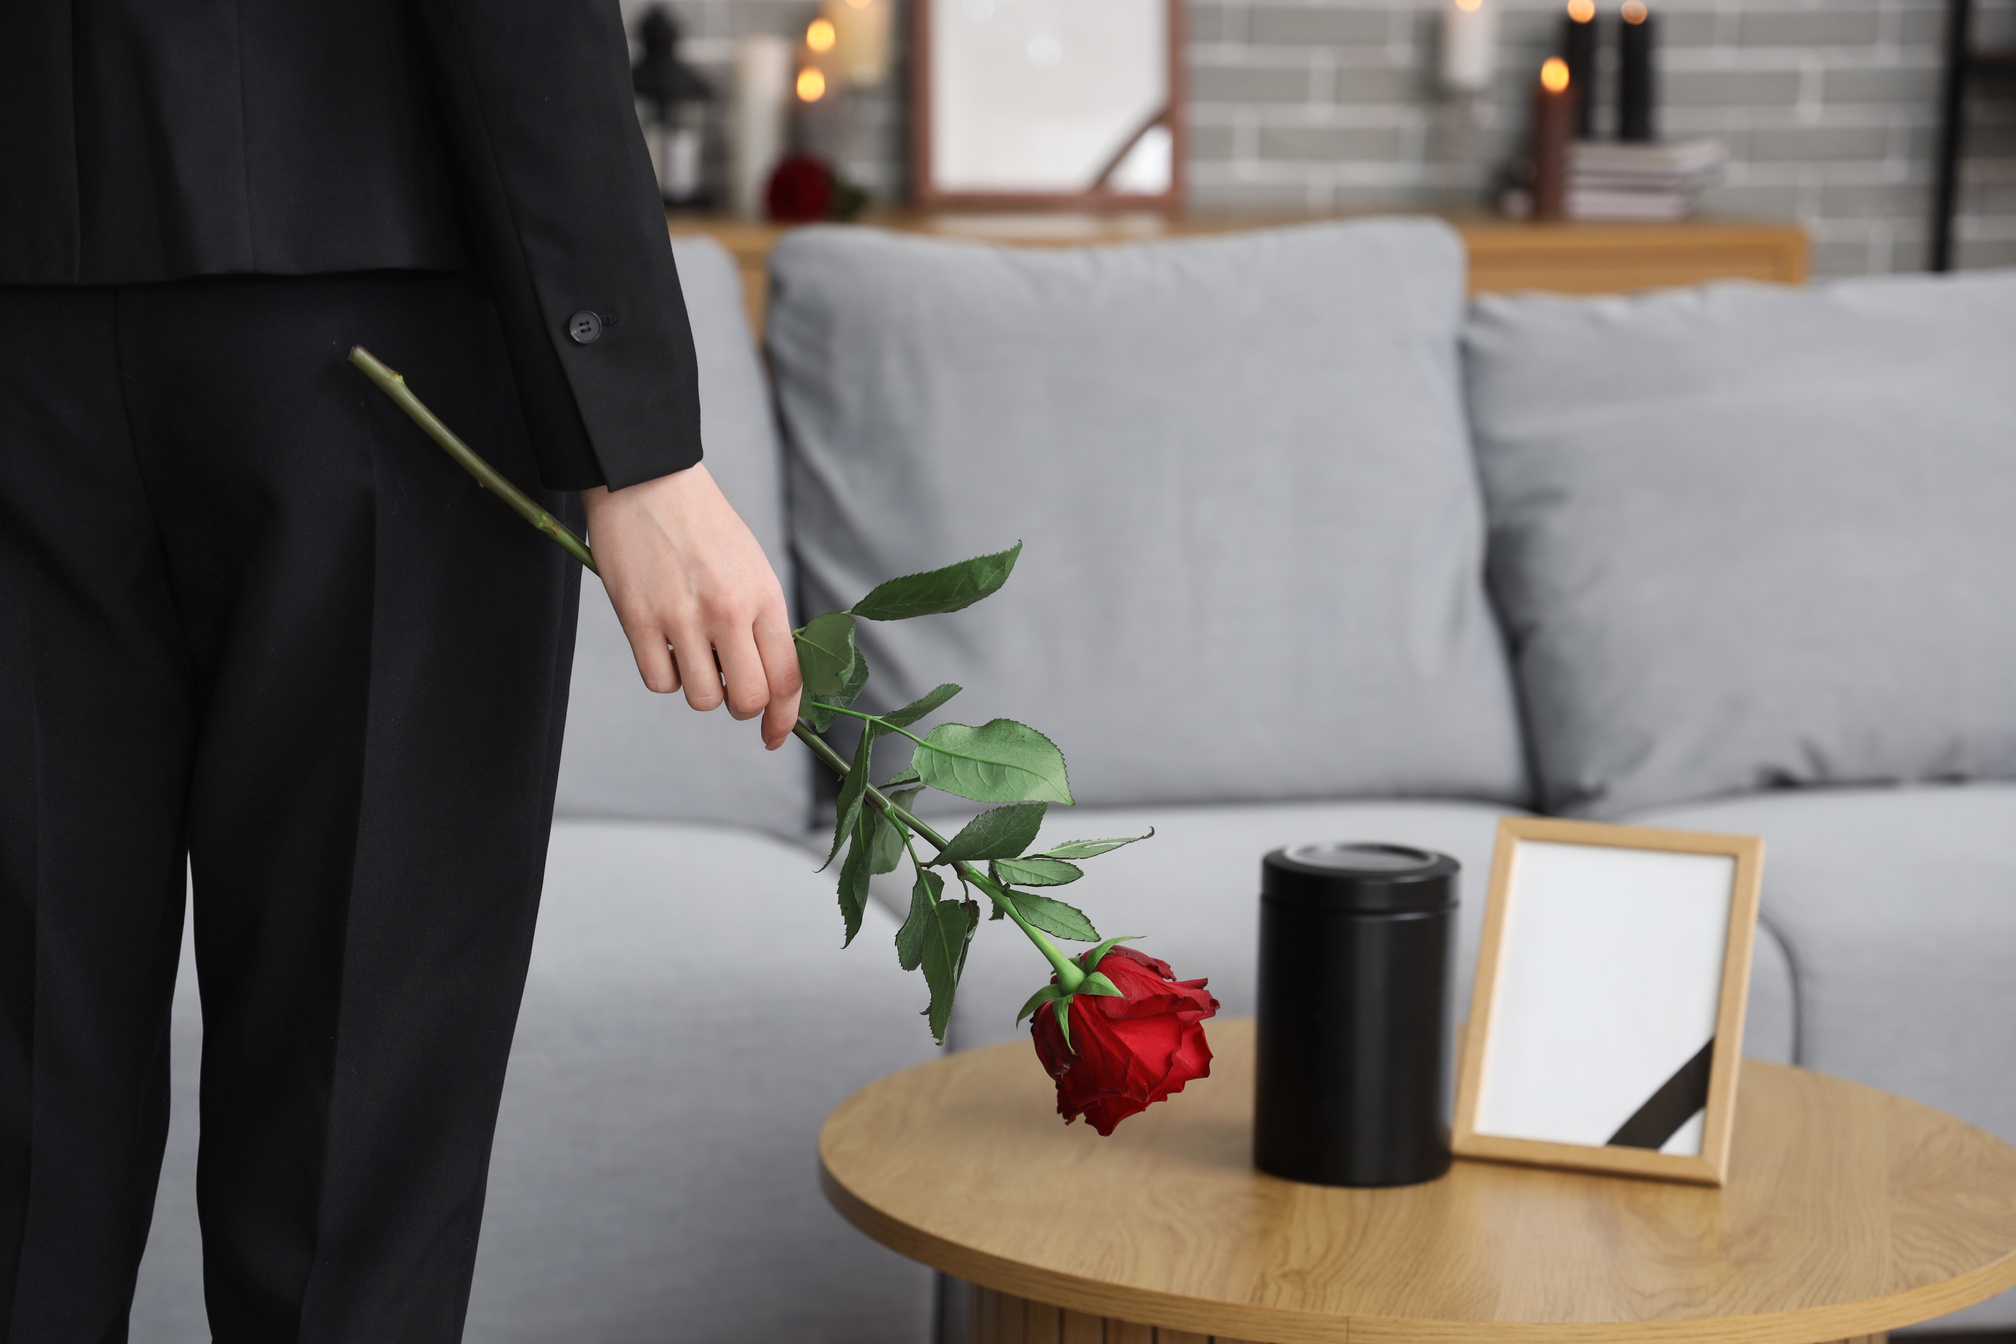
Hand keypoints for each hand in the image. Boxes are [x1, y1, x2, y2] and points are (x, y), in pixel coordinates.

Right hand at [581, 465, 800, 749]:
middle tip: (729, 685)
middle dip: (742, 706)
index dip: (785, 718)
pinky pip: (660, 682)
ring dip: (700, 688)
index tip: (776, 735)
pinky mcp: (639, 619)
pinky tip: (663, 645)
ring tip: (692, 652)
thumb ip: (763, 622)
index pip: (787, 678)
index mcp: (764, 596)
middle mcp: (729, 610)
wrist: (647, 479)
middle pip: (748, 699)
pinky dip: (664, 675)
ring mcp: (683, 617)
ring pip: (703, 698)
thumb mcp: (751, 566)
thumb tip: (770, 680)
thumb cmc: (703, 525)